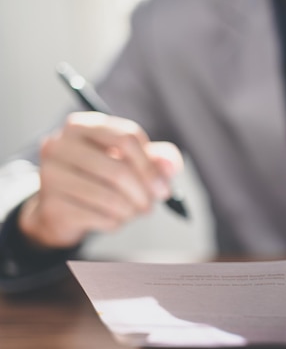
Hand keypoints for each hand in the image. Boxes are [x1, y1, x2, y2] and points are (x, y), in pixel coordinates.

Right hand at [18, 112, 182, 248]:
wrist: (62, 208)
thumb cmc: (101, 178)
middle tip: (151, 206)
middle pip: (119, 170)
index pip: (127, 137)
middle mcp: (60, 145)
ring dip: (131, 211)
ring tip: (134, 212)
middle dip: (144, 194)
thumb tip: (170, 165)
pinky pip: (100, 218)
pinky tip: (113, 219)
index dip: (151, 166)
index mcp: (82, 125)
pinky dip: (116, 222)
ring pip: (110, 198)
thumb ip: (157, 158)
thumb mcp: (131, 161)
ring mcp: (51, 175)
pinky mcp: (52, 205)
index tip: (163, 188)